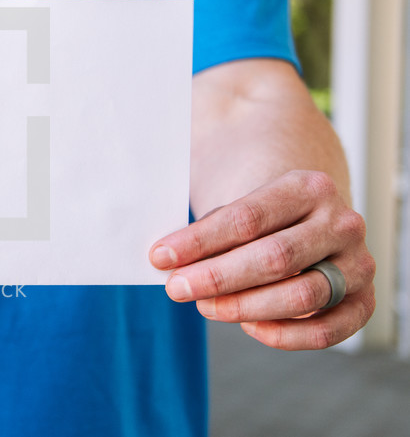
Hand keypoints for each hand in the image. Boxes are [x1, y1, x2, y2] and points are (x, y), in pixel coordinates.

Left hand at [149, 170, 374, 349]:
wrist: (305, 215)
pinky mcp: (363, 302)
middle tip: (176, 289)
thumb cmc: (259, 214)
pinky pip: (326, 331)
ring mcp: (358, 264)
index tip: (160, 257)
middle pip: (275, 258)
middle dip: (217, 278)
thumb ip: (210, 234)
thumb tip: (168, 264)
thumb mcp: (237, 207)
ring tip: (205, 306)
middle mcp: (341, 223)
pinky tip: (247, 327)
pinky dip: (284, 335)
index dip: (200, 242)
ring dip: (245, 307)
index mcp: (307, 187)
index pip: (247, 218)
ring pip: (301, 296)